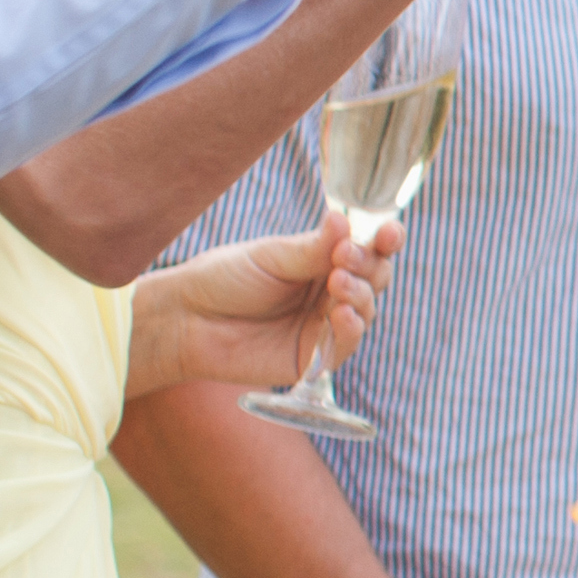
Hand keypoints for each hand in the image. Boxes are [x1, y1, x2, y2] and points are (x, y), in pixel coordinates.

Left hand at [125, 214, 396, 397]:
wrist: (187, 320)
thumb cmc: (224, 280)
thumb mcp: (270, 256)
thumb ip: (312, 248)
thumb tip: (345, 220)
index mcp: (322, 261)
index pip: (367, 249)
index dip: (384, 241)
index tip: (390, 232)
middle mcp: (330, 293)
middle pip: (374, 278)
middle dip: (370, 266)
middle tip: (347, 257)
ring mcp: (325, 325)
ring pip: (366, 309)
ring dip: (360, 293)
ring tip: (338, 282)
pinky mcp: (316, 358)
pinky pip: (346, 344)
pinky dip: (351, 328)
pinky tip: (342, 313)